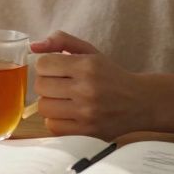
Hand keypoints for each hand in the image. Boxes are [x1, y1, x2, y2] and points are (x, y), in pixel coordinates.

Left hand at [31, 31, 147, 139]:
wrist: (140, 102)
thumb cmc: (110, 75)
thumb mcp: (90, 52)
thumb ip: (61, 41)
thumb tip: (33, 46)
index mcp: (87, 66)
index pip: (43, 65)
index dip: (46, 66)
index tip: (56, 70)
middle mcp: (87, 89)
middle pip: (40, 86)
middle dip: (47, 84)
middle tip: (60, 86)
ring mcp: (87, 112)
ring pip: (44, 107)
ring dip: (50, 103)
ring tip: (64, 100)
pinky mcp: (87, 132)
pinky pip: (53, 126)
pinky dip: (56, 120)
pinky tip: (68, 114)